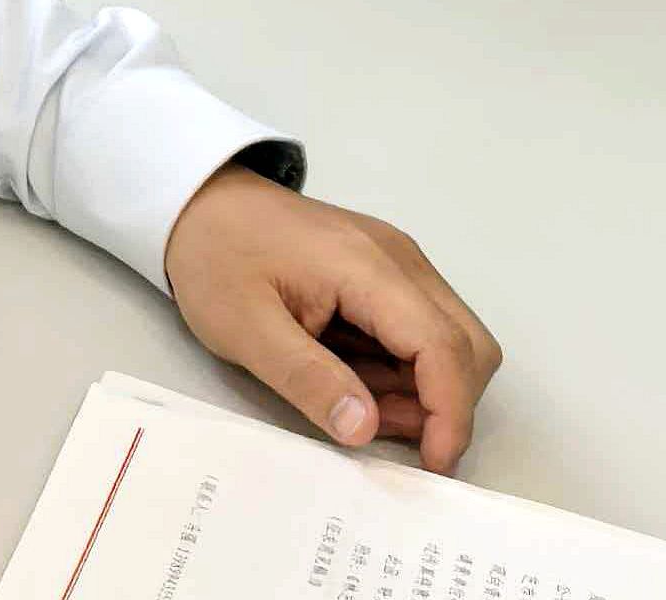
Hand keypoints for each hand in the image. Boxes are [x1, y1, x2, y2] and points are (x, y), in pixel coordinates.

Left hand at [161, 162, 501, 472]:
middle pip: (467, 345)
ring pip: (450, 340)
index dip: (450, 412)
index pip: (443, 346)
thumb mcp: (244, 329)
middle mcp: (399, 259)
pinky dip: (402, 367)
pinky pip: (421, 329)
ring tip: (351, 399)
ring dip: (420, 388)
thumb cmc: (215, 258)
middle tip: (378, 428)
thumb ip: (307, 379)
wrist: (198, 202)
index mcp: (368, 267)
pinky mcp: (386, 271)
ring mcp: (397, 262)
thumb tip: (366, 430)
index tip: (433, 463)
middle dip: (442, 403)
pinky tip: (351, 375)